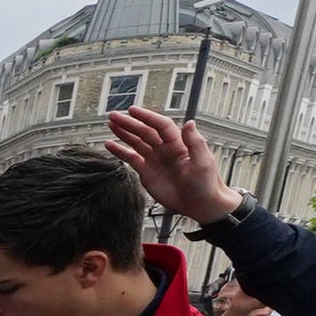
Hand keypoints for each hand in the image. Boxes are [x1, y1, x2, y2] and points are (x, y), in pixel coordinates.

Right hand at [104, 107, 241, 225]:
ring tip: (111, 124)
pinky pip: (131, 158)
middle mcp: (164, 149)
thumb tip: (189, 123)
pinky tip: (110, 145)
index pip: (160, 125)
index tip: (132, 111)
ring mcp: (154, 159)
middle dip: (129, 123)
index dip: (146, 117)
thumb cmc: (205, 183)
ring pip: (136, 142)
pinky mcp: (146, 172)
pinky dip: (120, 151)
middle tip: (114, 116)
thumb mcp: (203, 162)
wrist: (199, 204)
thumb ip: (195, 142)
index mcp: (178, 144)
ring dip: (124, 133)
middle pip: (144, 131)